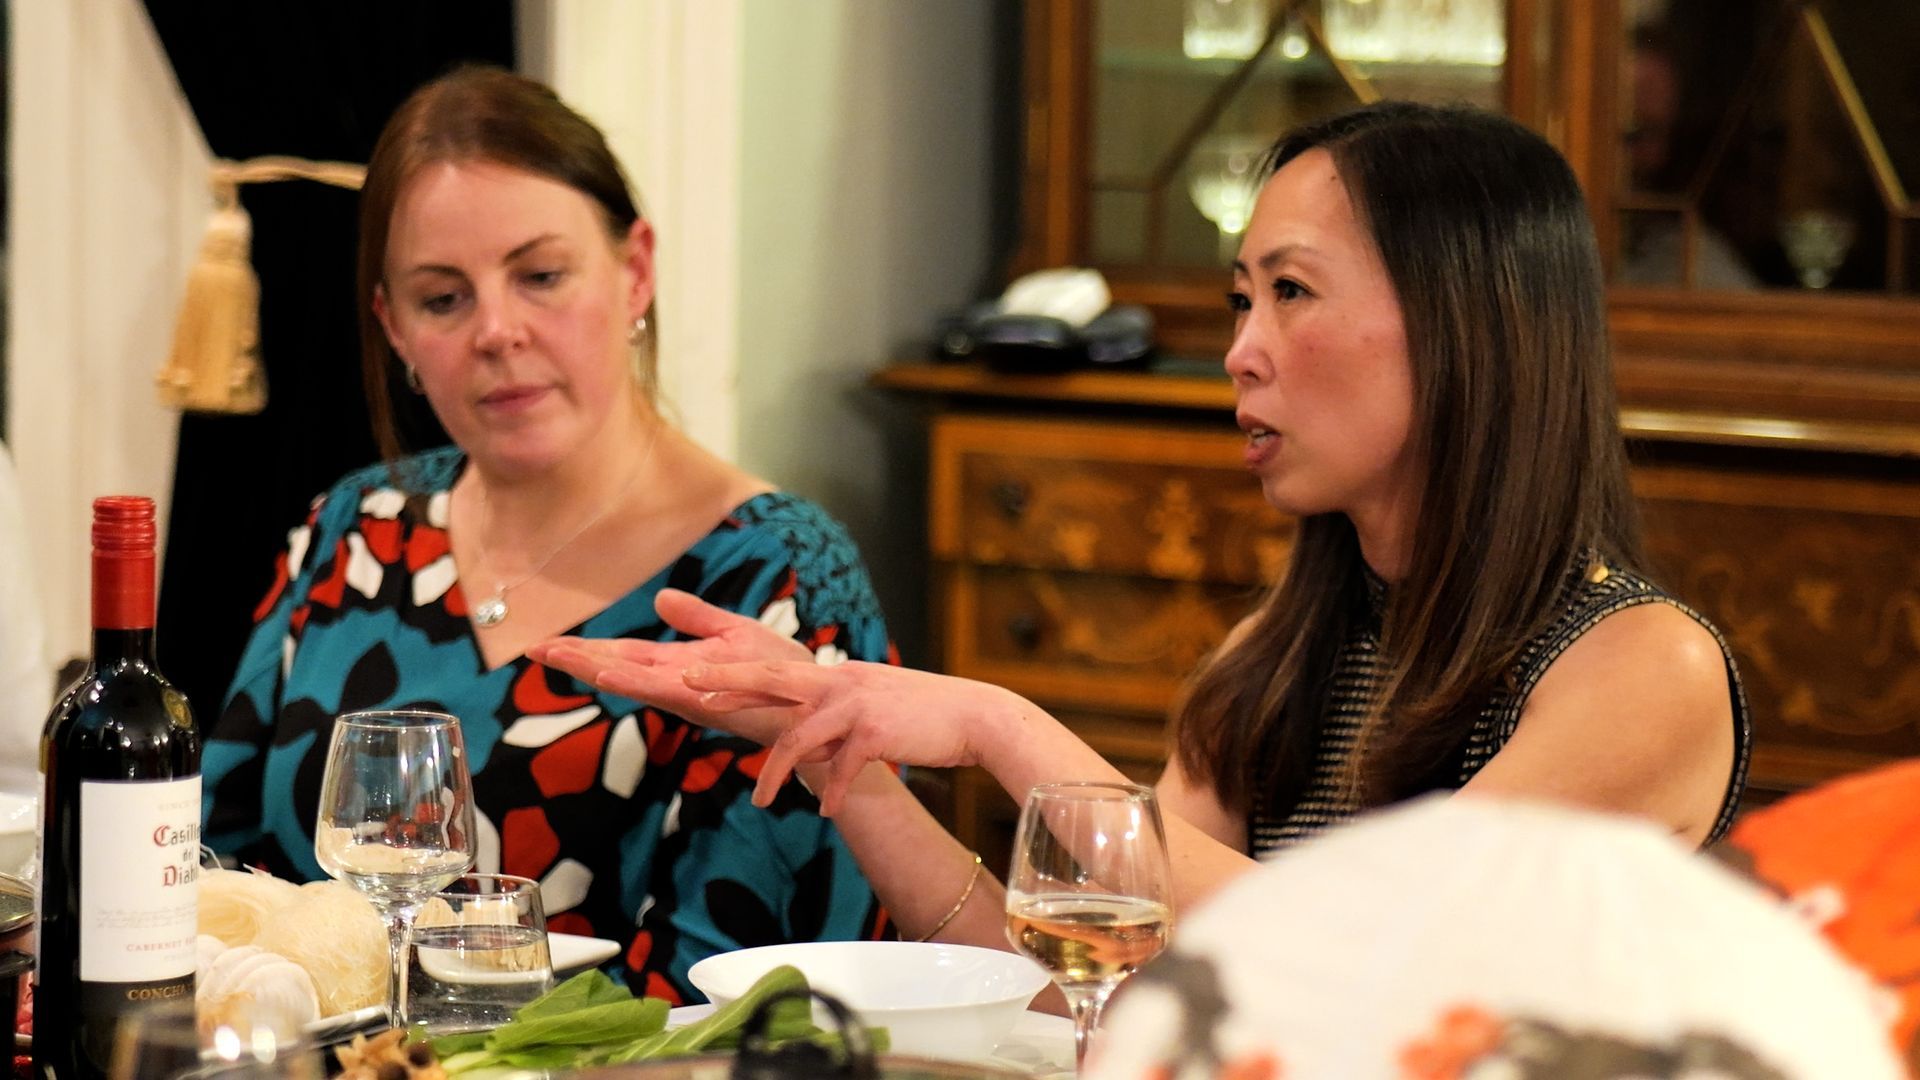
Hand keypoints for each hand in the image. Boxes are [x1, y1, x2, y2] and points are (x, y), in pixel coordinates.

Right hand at [528, 588, 812, 742]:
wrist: (815, 697)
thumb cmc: (780, 668)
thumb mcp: (733, 632)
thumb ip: (697, 617)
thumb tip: (660, 598)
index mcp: (678, 665)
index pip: (622, 655)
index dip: (584, 650)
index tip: (544, 644)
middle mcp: (675, 682)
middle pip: (614, 667)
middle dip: (573, 659)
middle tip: (531, 650)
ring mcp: (686, 693)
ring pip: (628, 679)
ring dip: (590, 669)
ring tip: (554, 657)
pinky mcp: (703, 700)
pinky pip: (661, 690)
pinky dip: (632, 682)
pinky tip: (605, 674)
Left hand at [678, 660, 1012, 815]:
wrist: (976, 715)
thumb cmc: (926, 716)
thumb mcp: (873, 708)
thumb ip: (836, 720)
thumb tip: (806, 746)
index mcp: (839, 676)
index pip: (777, 673)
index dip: (735, 675)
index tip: (697, 677)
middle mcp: (842, 682)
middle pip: (772, 679)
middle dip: (728, 680)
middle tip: (687, 684)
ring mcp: (857, 704)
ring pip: (799, 736)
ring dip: (775, 772)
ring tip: (760, 802)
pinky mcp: (876, 731)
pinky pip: (841, 767)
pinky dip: (832, 791)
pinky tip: (826, 810)